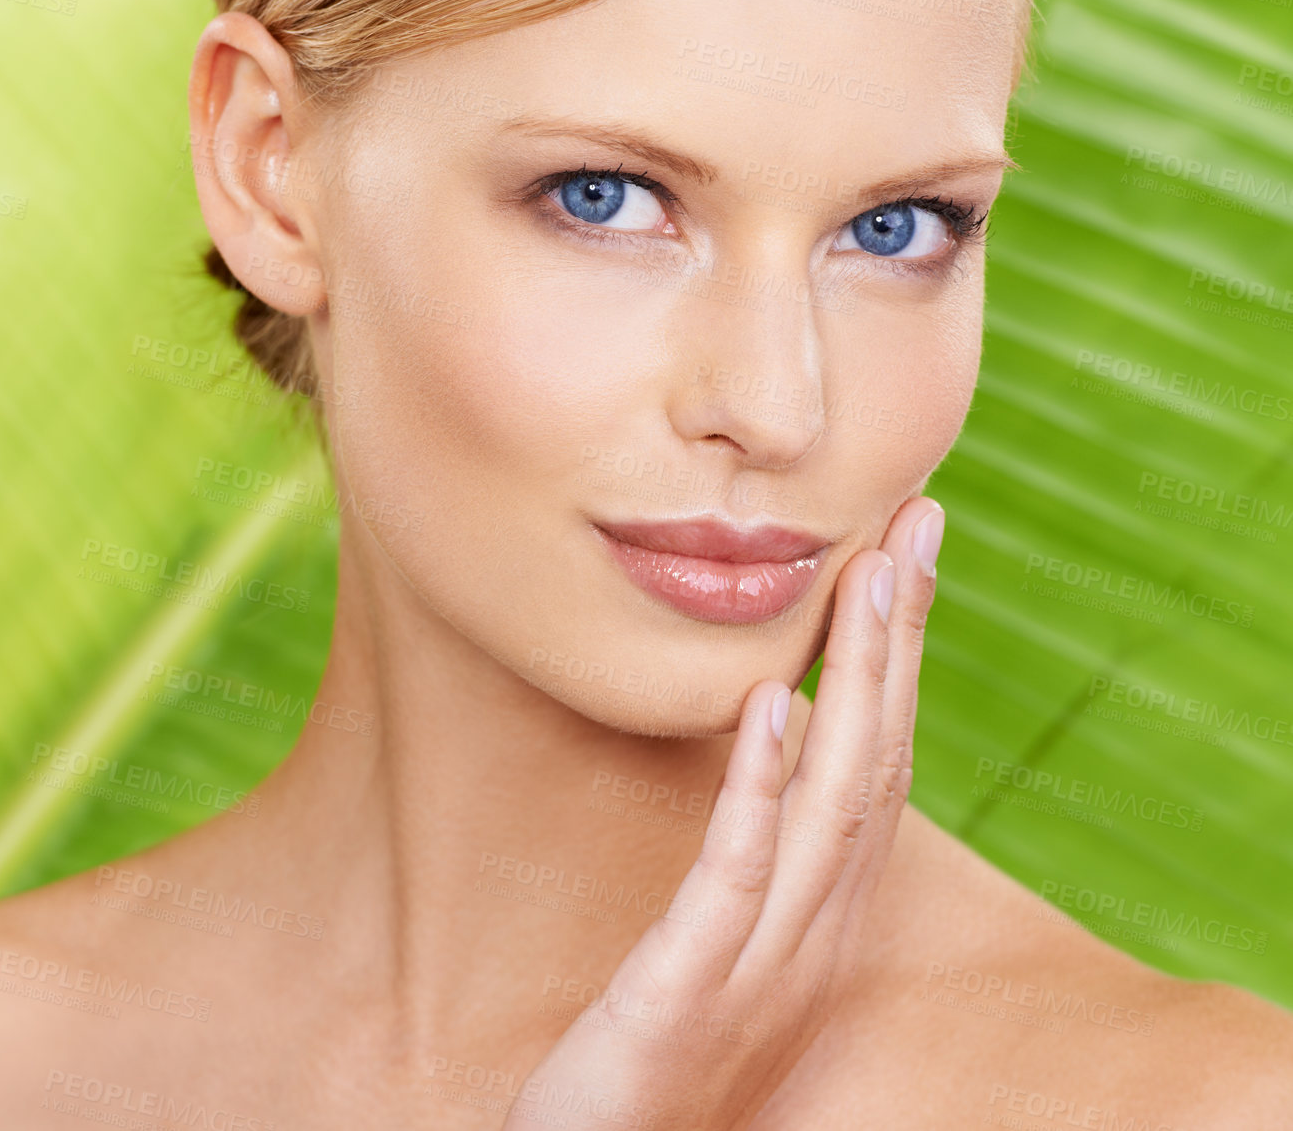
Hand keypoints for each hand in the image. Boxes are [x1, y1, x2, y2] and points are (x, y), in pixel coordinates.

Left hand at [502, 497, 944, 1130]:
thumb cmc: (660, 1049)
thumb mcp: (725, 933)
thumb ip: (761, 837)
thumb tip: (779, 720)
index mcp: (821, 912)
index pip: (879, 760)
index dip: (901, 655)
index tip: (907, 551)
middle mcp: (814, 931)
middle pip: (877, 760)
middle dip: (899, 638)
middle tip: (915, 524)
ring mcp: (761, 963)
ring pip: (831, 805)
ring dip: (856, 684)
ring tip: (867, 579)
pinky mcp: (688, 992)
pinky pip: (735, 875)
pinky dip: (760, 786)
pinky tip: (772, 707)